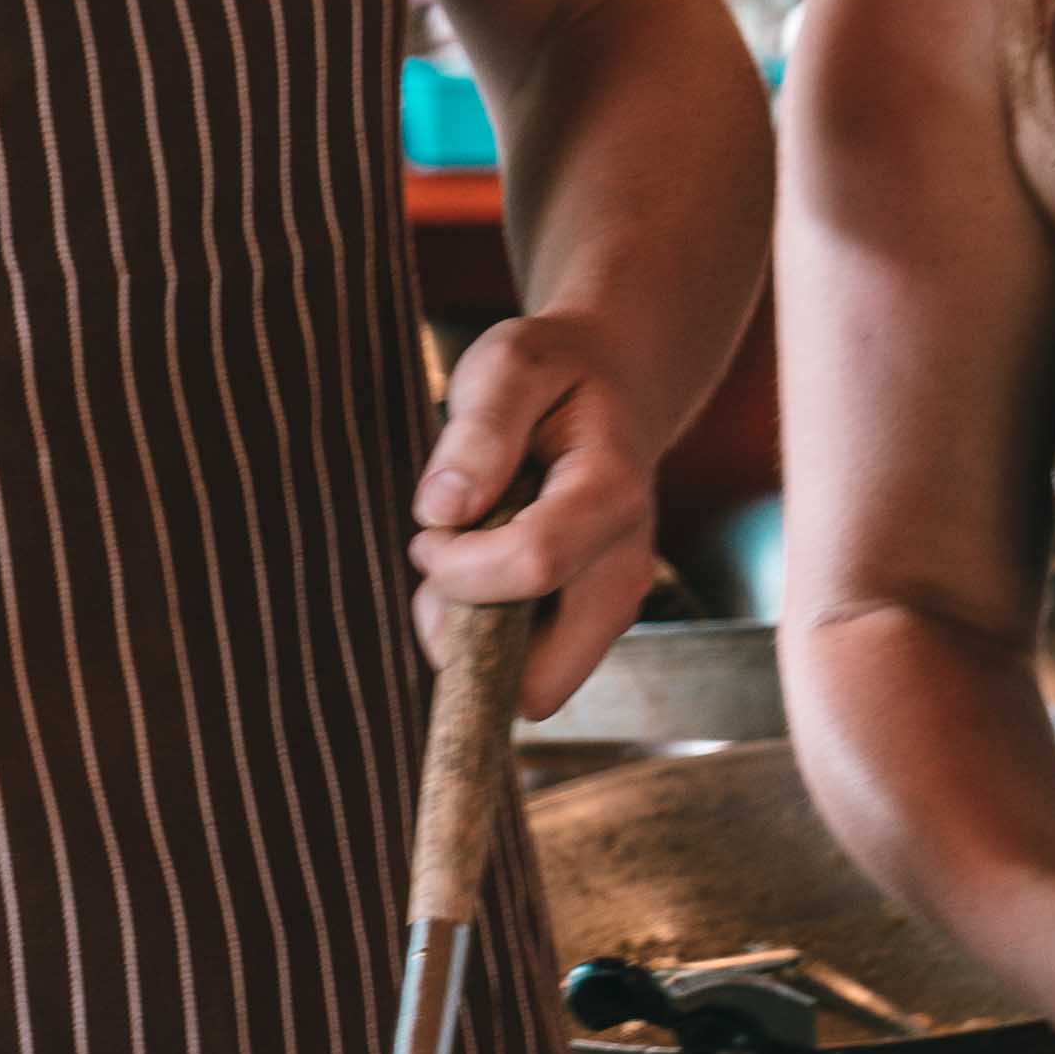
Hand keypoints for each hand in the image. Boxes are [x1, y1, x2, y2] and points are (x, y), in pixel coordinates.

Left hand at [415, 318, 673, 714]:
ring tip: (465, 553)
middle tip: (445, 557)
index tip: (429, 529)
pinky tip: (482, 571)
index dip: (457, 561)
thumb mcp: (510, 365)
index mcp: (611, 497)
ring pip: (527, 687)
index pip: (531, 566)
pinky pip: (525, 674)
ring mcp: (612, 609)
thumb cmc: (557, 374)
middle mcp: (625, 571)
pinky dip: (485, 637)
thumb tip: (443, 511)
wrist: (614, 386)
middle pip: (536, 675)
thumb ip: (479, 430)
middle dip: (466, 634)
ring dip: (470, 636)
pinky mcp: (589, 628)